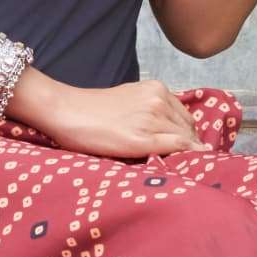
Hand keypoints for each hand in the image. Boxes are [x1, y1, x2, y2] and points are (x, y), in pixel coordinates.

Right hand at [17, 75, 202, 158]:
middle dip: (190, 144)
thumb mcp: (129, 98)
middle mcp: (158, 100)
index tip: (187, 149)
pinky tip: (188, 165)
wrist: (66, 111)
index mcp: (156, 89)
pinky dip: (187, 155)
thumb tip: (168, 129)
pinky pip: (177, 147)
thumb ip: (150, 108)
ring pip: (186, 138)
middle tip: (185, 162)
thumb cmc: (92, 109)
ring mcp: (152, 118)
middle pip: (189, 128)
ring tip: (183, 167)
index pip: (185, 116)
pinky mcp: (143, 139)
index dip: (188, 134)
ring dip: (188, 152)